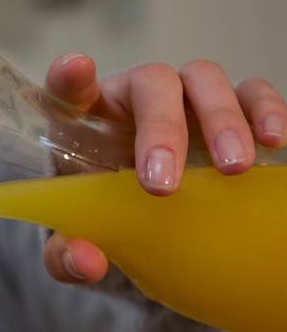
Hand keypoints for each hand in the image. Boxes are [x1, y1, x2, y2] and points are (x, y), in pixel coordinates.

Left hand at [40, 52, 286, 282]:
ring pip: (203, 78)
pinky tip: (275, 140)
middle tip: (163, 184)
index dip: (70, 76)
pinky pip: (251, 91)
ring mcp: (183, 97)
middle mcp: (133, 97)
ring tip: (233, 168)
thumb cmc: (102, 214)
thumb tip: (87, 262)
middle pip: (150, 83)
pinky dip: (266, 109)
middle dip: (161, 128)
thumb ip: (66, 256)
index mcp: (84, 119)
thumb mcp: (77, 240)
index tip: (76, 69)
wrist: (142, 219)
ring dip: (221, 118)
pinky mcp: (225, 107)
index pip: (69, 88)